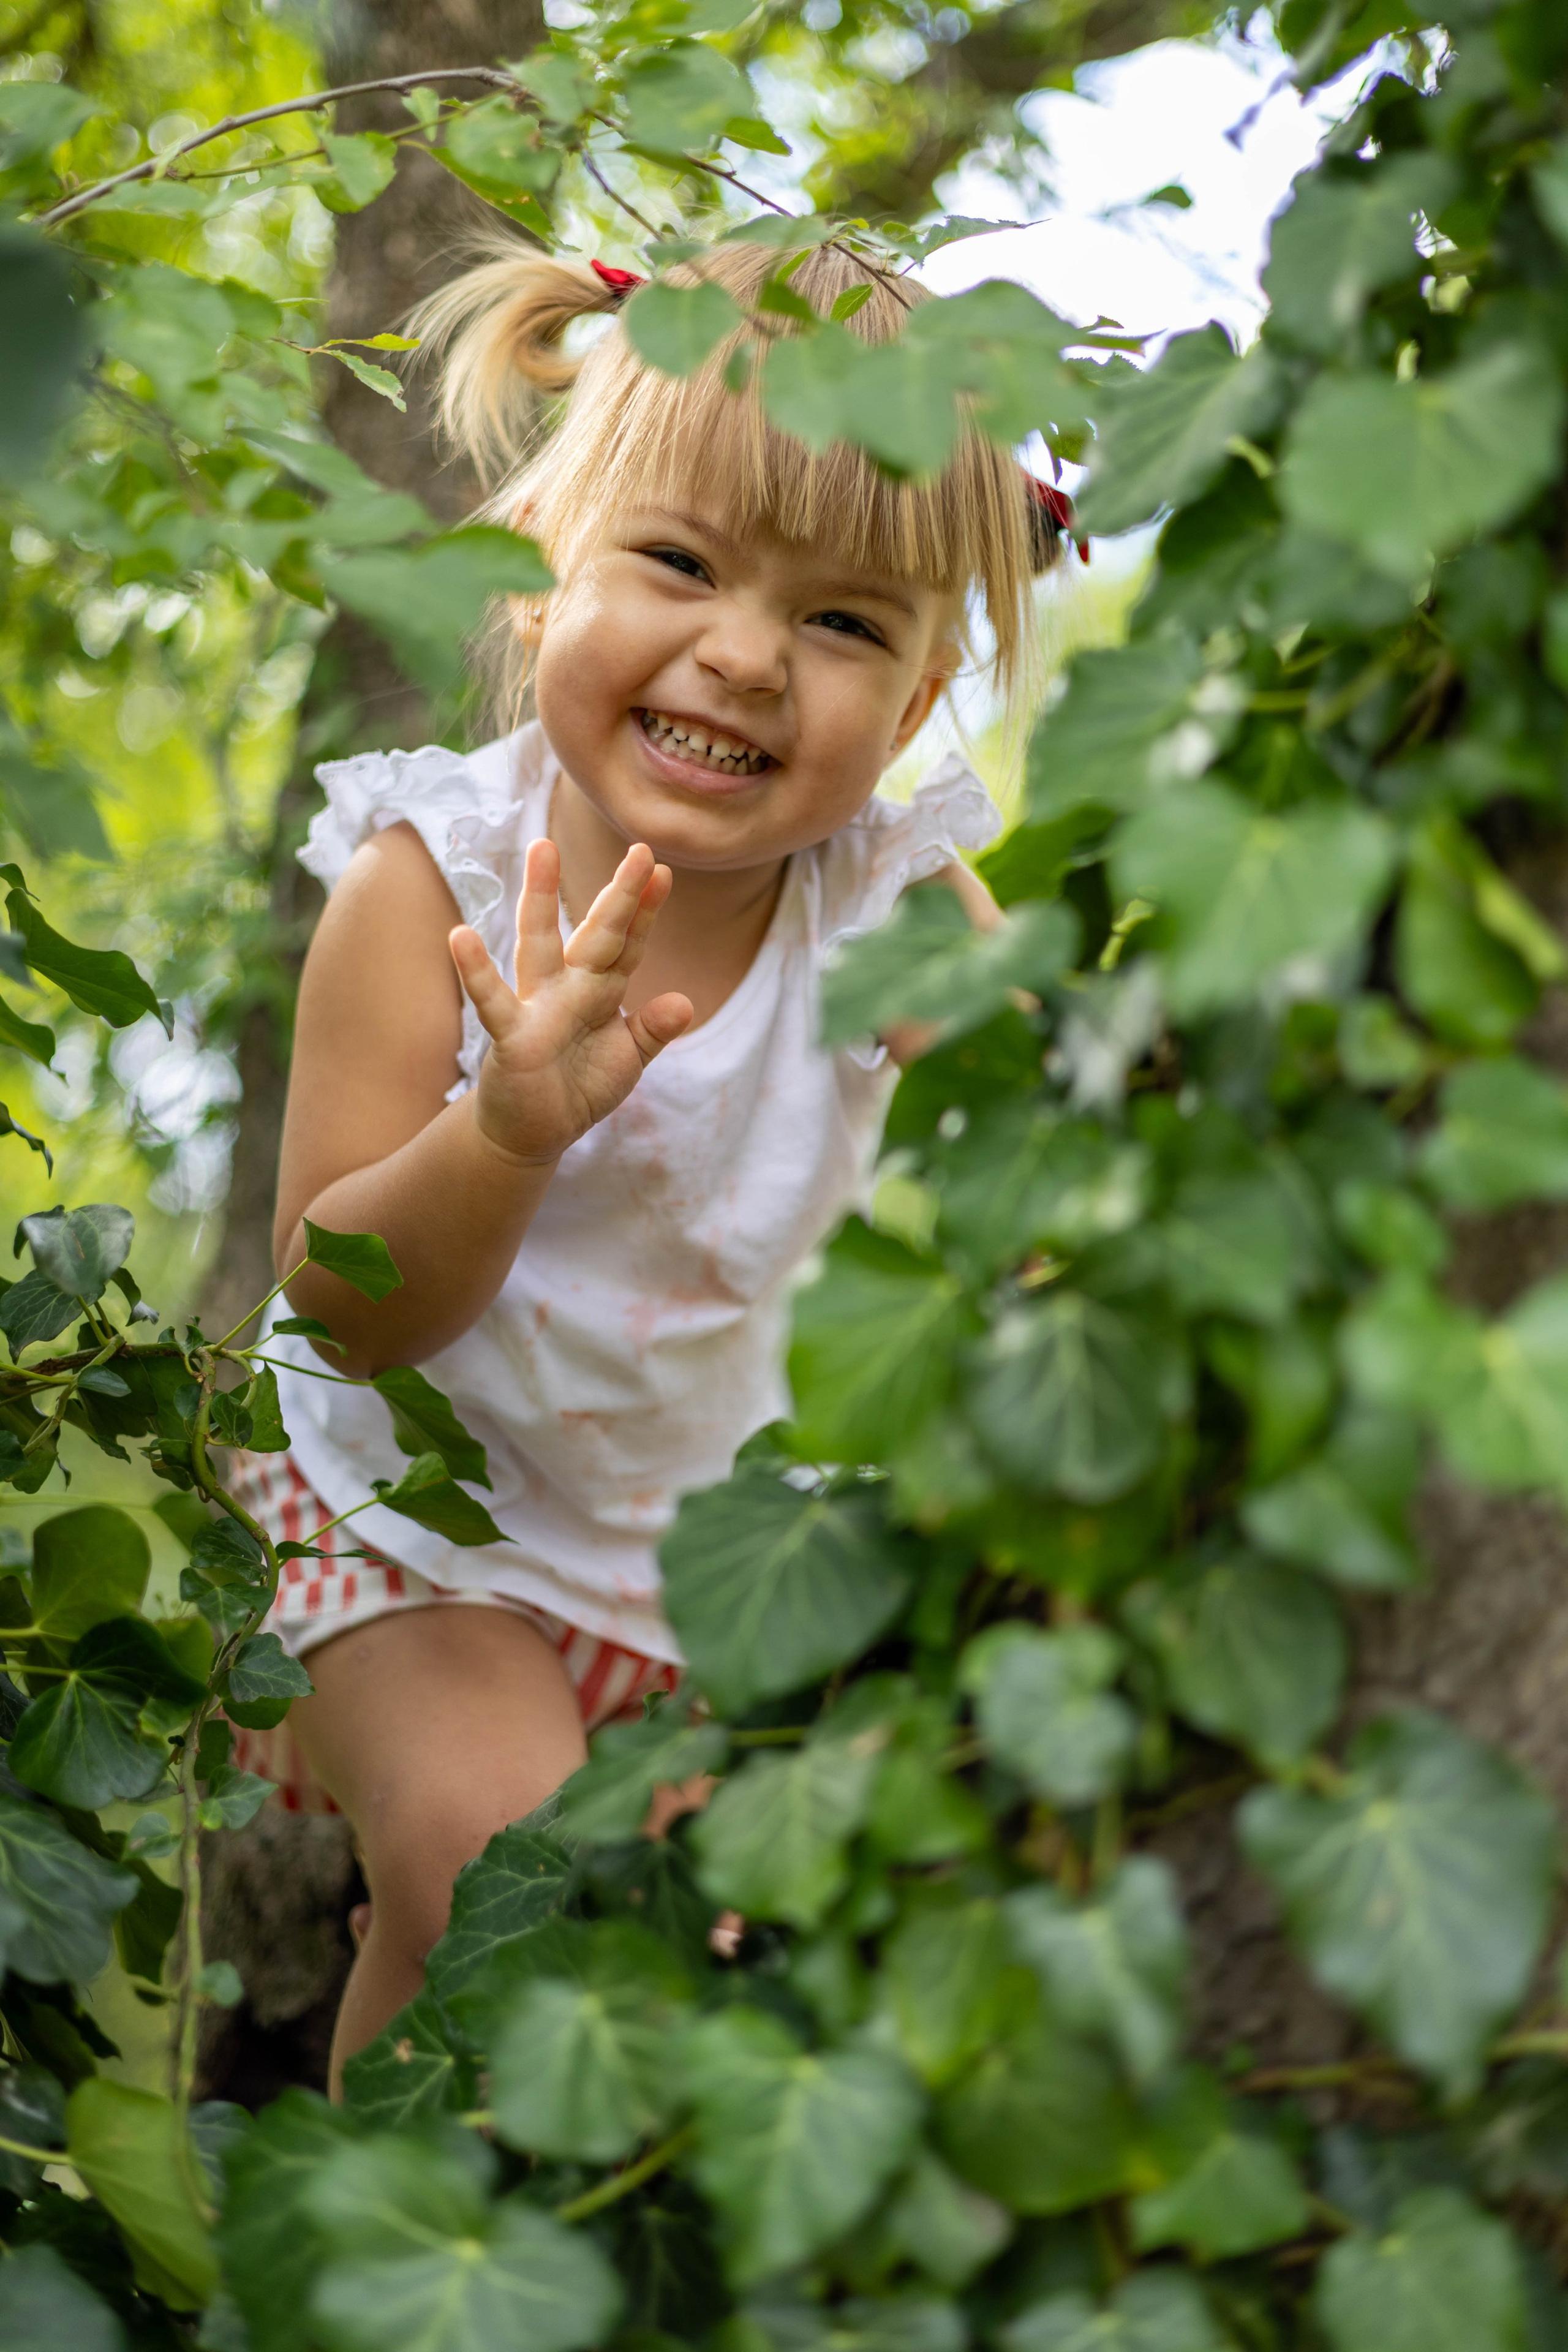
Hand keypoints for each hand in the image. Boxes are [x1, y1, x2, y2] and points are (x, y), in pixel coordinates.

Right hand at [449, 837, 692, 1165]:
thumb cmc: (578, 1087)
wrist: (533, 1133)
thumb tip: (684, 1003)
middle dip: (618, 895)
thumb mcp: (627, 1060)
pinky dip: (477, 972)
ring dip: (540, 899)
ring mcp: (537, 1006)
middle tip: (639, 849)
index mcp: (601, 992)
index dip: (646, 912)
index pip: (628, 945)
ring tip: (542, 850)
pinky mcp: (510, 1036)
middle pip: (596, 934)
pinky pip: (493, 1001)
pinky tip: (461, 936)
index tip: (663, 871)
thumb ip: (652, 1030)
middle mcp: (569, 988)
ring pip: (540, 945)